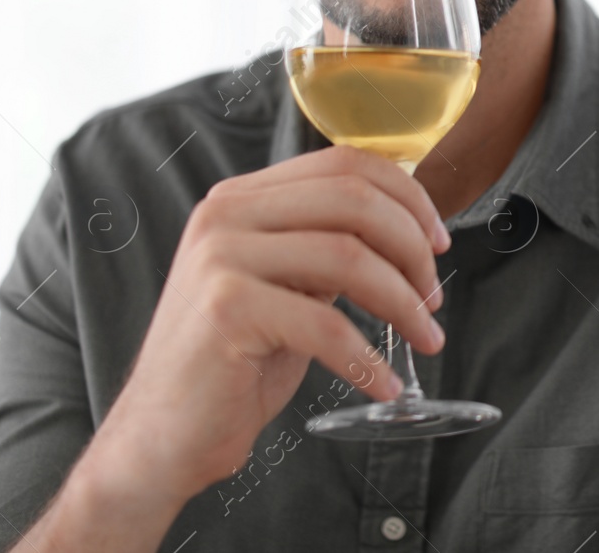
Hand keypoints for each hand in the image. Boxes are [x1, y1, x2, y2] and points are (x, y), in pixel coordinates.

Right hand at [91, 145, 448, 500]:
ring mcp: (221, 259)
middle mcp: (225, 214)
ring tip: (425, 339)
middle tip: (434, 297)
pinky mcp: (226, 311)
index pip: (344, 163)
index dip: (407, 196)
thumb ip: (326, 245)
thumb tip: (408, 228)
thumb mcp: (284, 284)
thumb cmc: (234, 363)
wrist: (161, 436)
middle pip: (354, 200)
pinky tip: (385, 385)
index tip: (438, 239)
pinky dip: (370, 359)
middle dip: (412, 247)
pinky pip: (328, 325)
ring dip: (404, 303)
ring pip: (350, 257)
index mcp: (241, 198)